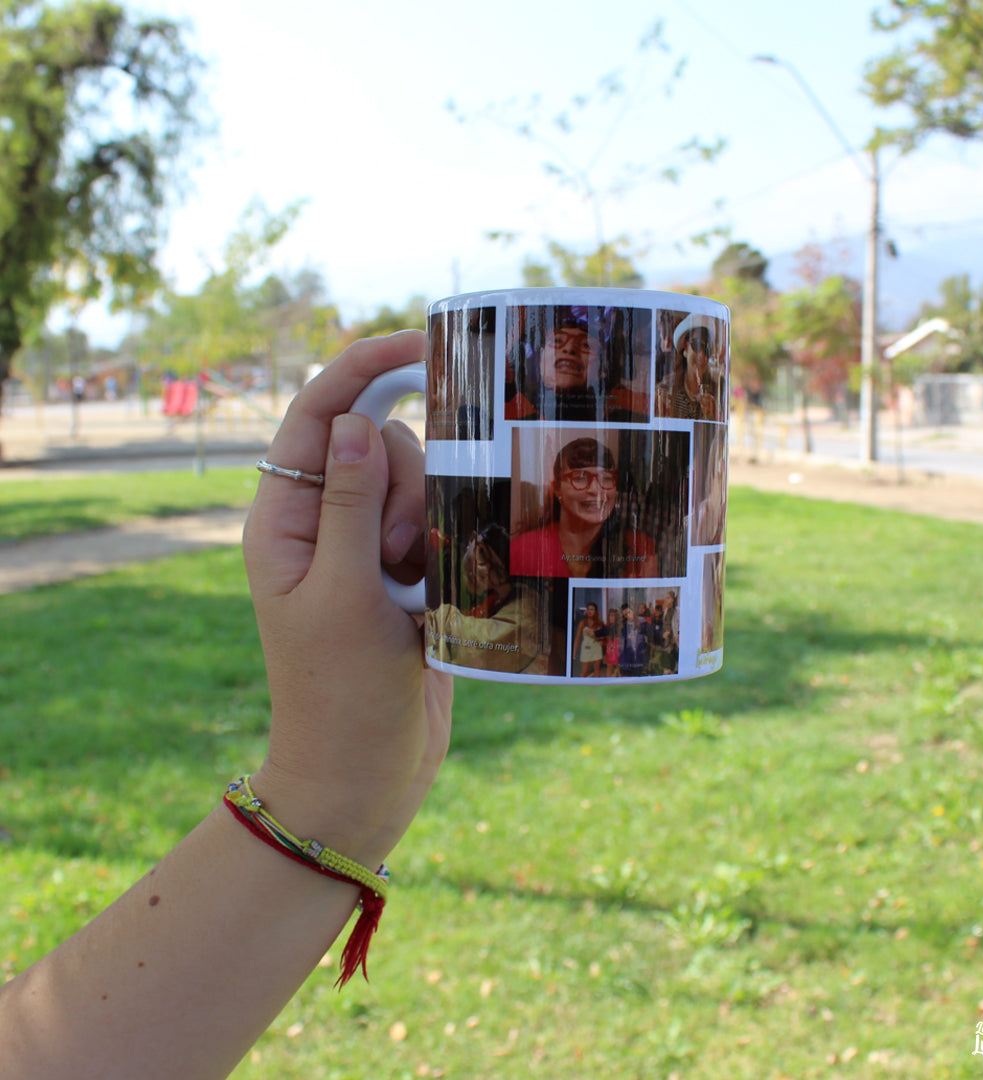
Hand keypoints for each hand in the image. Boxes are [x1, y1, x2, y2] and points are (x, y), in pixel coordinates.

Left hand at [243, 332, 452, 869]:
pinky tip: (436, 594)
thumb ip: (349, 503)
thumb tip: (352, 418)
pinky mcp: (407, 576)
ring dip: (425, 526)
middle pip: (378, 445)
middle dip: (400, 487)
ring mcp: (367, 550)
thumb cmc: (341, 693)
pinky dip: (445, 545)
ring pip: (416, 484)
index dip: (361, 369)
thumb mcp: (343, 595)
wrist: (363, 772)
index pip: (317, 416)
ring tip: (413, 590)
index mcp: (286, 520)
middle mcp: (324, 525)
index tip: (418, 342)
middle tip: (394, 562)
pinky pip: (438, 523)